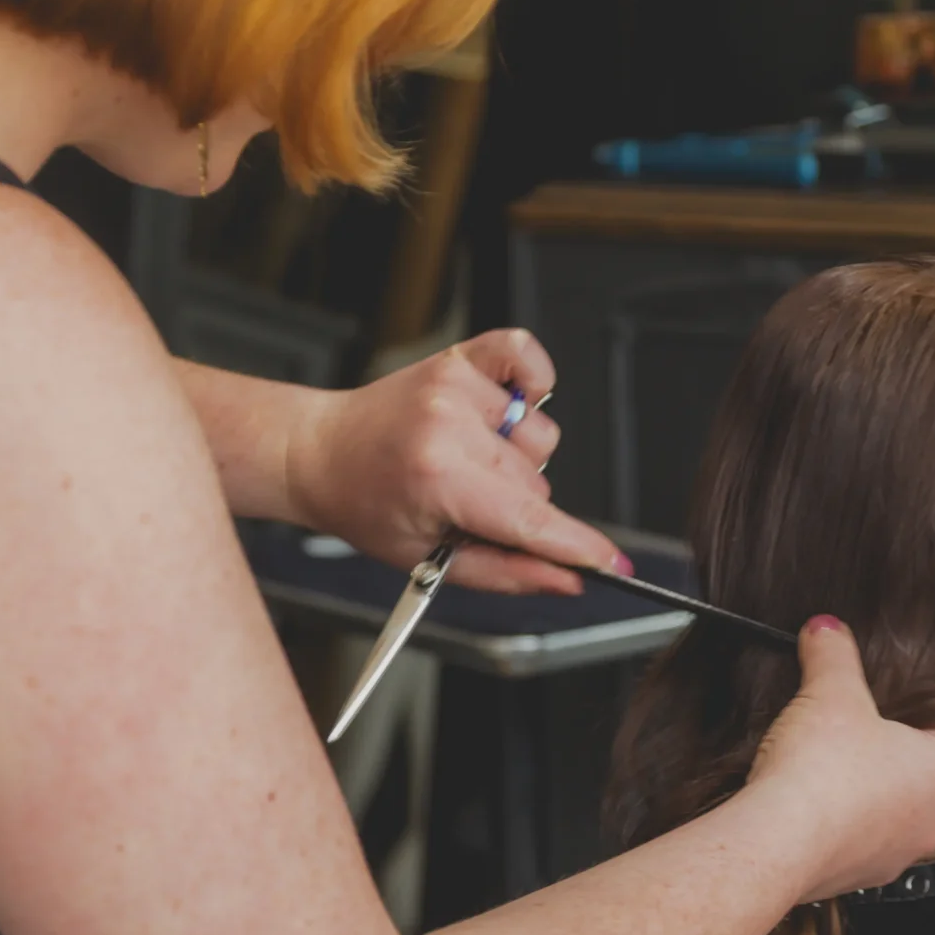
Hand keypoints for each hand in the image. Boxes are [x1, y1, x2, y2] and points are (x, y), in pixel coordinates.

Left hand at [286, 329, 623, 593]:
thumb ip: (507, 572)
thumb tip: (566, 577)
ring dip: (516, 457)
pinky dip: (531, 383)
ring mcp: (457, 386)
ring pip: (540, 438)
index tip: (613, 563)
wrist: (321, 452)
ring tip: (468, 461)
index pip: (530, 518)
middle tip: (468, 504)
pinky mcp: (460, 358)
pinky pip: (527, 356)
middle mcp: (449, 424)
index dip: (578, 546)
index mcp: (438, 478)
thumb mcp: (427, 560)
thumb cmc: (365, 504)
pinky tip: (504, 407)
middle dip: (516, 506)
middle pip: (538, 483)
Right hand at [745, 619, 934, 902]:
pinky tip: (807, 799)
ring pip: (889, 810)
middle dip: (890, 747)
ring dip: (864, 789)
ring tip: (827, 760)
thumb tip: (827, 629)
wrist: (777, 844)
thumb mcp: (830, 692)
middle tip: (859, 720)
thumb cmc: (821, 772)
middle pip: (920, 770)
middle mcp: (932, 820)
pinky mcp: (856, 878)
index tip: (899, 695)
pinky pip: (854, 839)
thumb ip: (833, 654)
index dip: (924, 706)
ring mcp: (895, 856)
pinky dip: (837, 820)